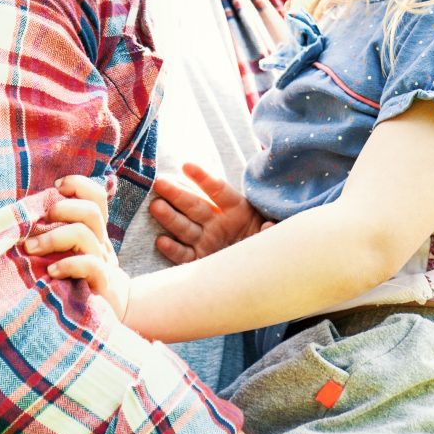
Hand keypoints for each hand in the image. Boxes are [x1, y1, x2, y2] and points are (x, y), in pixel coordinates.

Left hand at [24, 175, 129, 318]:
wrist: (106, 315)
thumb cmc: (75, 281)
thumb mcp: (66, 253)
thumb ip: (55, 233)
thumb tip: (23, 216)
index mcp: (94, 231)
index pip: (96, 197)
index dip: (78, 186)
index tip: (56, 187)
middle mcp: (101, 243)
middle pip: (91, 212)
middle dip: (62, 210)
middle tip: (38, 224)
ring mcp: (103, 263)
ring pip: (85, 234)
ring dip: (54, 237)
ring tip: (31, 248)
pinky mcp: (101, 284)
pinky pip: (90, 265)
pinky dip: (68, 264)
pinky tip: (52, 272)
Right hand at [149, 162, 269, 262]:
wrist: (264, 266)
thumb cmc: (269, 242)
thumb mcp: (278, 232)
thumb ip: (273, 229)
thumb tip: (269, 226)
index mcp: (238, 209)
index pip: (219, 190)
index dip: (204, 178)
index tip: (187, 166)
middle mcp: (218, 223)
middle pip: (195, 205)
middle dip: (177, 194)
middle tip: (160, 183)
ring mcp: (207, 240)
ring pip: (185, 227)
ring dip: (170, 217)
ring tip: (156, 206)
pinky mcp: (200, 259)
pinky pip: (184, 254)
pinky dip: (173, 249)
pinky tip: (161, 241)